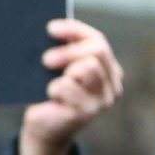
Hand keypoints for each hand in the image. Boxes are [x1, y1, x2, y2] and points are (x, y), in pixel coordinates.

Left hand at [18, 19, 123, 154]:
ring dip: (63, 70)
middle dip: (68, 51)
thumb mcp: (58, 69)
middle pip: (96, 51)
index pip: (97, 40)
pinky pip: (67, 87)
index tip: (50, 28)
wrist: (44, 126)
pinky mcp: (86, 112)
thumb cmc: (50, 91)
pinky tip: (49, 94)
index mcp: (106, 68)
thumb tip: (46, 30)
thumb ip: (61, 51)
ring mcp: (101, 99)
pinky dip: (53, 88)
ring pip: (87, 67)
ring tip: (49, 78)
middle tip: (45, 59)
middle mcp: (111, 83)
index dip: (74, 31)